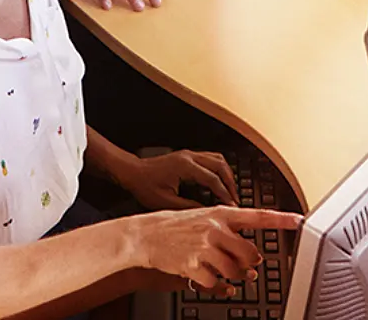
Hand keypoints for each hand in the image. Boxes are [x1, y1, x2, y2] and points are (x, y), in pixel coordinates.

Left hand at [112, 149, 237, 210]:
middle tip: (235, 198)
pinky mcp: (186, 157)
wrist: (132, 173)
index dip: (224, 194)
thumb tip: (207, 213)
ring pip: (217, 158)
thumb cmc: (144, 186)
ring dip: (227, 174)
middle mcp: (189, 157)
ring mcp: (188, 155)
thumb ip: (188, 207)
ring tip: (230, 190)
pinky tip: (219, 181)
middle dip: (231, 182)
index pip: (213, 179)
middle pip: (220, 165)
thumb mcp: (166, 203)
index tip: (232, 205)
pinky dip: (218, 169)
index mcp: (185, 167)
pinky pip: (209, 158)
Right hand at [130, 207, 301, 291]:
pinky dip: (220, 287)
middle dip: (250, 262)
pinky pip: (217, 284)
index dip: (280, 219)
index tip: (298, 220)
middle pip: (250, 252)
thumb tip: (250, 255)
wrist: (145, 235)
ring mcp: (204, 248)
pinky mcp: (193, 266)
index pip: (257, 216)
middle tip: (245, 263)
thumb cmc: (175, 226)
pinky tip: (216, 282)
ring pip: (235, 270)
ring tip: (225, 271)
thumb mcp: (203, 217)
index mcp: (219, 214)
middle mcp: (214, 229)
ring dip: (235, 276)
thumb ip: (227, 232)